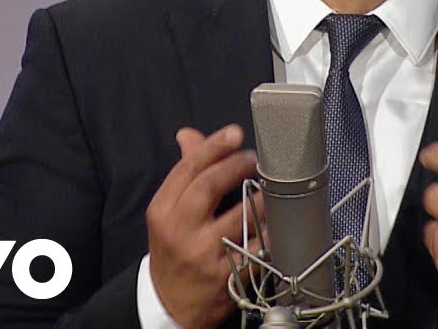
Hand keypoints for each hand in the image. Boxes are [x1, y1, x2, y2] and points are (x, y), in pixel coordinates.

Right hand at [145, 125, 261, 328]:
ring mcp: (204, 254)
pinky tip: (275, 220)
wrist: (170, 305)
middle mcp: (180, 231)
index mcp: (162, 211)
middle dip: (237, 165)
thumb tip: (190, 135)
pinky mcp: (226, 275)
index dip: (214, 147)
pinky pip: (257, 245)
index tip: (234, 133)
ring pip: (240, 215)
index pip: (188, 169)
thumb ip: (185, 172)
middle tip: (253, 158)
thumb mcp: (168, 213)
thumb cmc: (173, 251)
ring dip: (260, 196)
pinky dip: (269, 229)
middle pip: (210, 186)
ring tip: (268, 188)